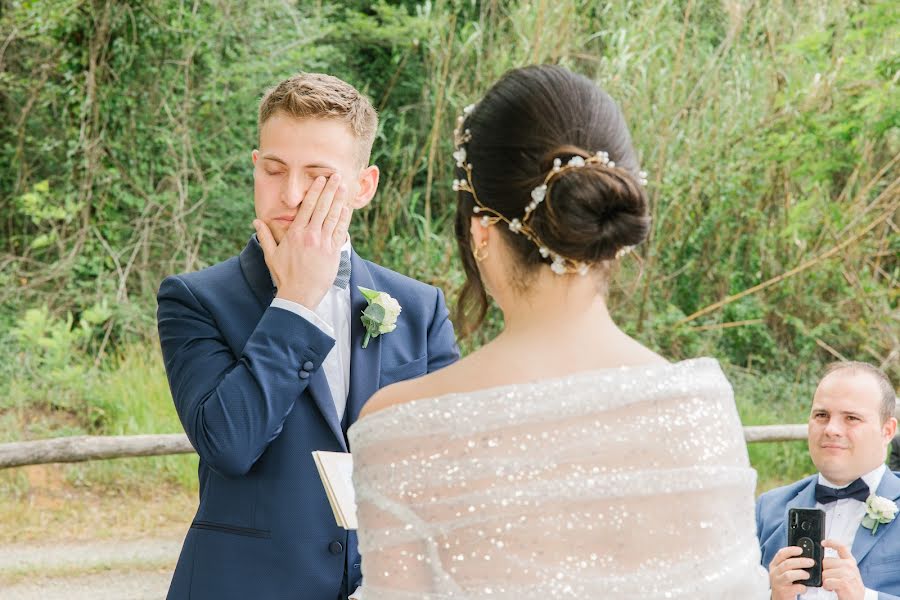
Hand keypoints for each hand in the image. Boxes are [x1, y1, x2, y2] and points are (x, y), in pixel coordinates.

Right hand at [254, 174, 350, 308]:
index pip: (307, 207)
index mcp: (295, 233)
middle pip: (322, 207)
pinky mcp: (333, 253)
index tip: (320, 180)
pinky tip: (347, 208)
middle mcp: (310, 235)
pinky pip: (340, 231)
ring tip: (344, 187)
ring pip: (333, 216)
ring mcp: (323, 243)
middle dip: (330, 190)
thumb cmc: (284, 276)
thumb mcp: (271, 255)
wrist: (299, 295)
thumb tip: (256, 221)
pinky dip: (344, 218)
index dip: (315, 191)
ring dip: (339, 200)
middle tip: (337, 176)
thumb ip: (265, 236)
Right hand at [768, 546, 812, 599]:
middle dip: (800, 561)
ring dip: (800, 573)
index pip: (781, 554)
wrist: (780, 598)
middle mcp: (774, 573)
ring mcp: (777, 582)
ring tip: (808, 575)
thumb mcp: (784, 571)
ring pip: (789, 575)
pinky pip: (794, 588)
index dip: (791, 550)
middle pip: (787, 563)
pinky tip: (804, 587)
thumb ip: (790, 564)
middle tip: (811, 562)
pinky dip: (801, 587)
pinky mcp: (783, 592)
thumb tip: (806, 557)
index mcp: (774, 565)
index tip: (801, 550)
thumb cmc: (785, 583)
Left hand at [821, 540, 864, 599]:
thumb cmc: (850, 588)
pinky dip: (827, 587)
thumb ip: (838, 564)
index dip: (831, 542)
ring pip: (824, 573)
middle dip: (824, 571)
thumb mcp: (847, 573)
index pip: (841, 547)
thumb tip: (822, 560)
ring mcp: (848, 574)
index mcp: (850, 562)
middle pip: (825, 561)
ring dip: (825, 581)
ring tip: (834, 585)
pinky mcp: (844, 582)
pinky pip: (826, 581)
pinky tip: (833, 589)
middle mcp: (850, 566)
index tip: (823, 542)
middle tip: (832, 579)